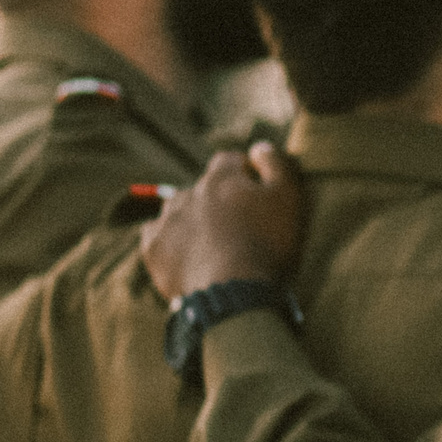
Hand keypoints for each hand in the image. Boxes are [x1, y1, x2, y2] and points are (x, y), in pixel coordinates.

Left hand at [139, 141, 302, 300]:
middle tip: (237, 227)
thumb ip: (277, 165)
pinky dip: (171, 241)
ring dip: (192, 219)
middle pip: (202, 188)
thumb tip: (259, 147)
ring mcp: (166, 220)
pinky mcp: (153, 248)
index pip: (229, 160)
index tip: (256, 191)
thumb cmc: (266, 245)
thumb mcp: (288, 199)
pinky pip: (157, 235)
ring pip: (177, 210)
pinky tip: (188, 255)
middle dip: (217, 200)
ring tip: (212, 244)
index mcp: (220, 179)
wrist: (233, 294)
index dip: (243, 172)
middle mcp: (188, 192)